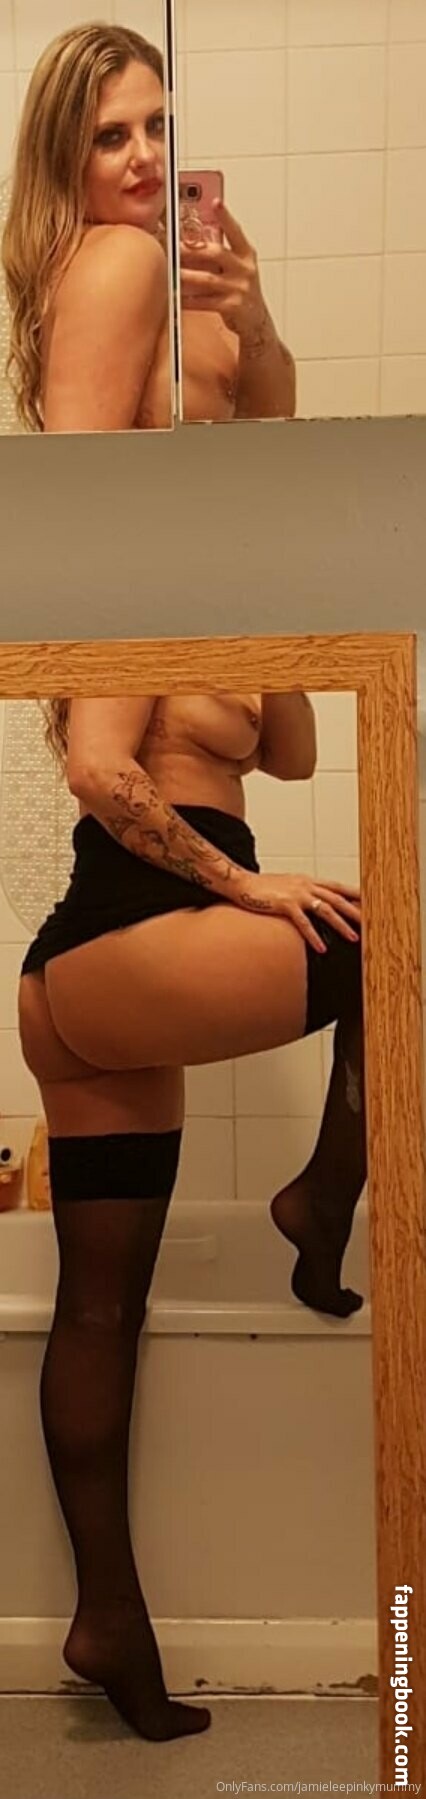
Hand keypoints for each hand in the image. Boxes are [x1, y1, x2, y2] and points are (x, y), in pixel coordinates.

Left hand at [180, 199, 271, 345]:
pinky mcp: (232, 307)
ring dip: (185, 276)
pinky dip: (188, 300)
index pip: (235, 232)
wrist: (256, 320)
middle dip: (192, 250)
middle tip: (173, 246)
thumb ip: (220, 251)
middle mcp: (244, 269)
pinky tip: (177, 297)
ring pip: (207, 279)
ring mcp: (239, 288)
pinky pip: (205, 302)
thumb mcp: (237, 266)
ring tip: (171, 272)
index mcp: (246, 255)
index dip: (226, 217)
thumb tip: (192, 237)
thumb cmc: (240, 289)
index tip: (216, 202)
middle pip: (216, 253)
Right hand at [237, 872, 360, 952]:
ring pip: (326, 909)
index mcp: (307, 881)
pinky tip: (322, 948)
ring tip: (353, 938)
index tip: (370, 903)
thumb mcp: (287, 887)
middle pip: (337, 898)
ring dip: (341, 925)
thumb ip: (302, 895)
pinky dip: (314, 936)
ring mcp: (296, 894)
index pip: (337, 887)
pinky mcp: (284, 905)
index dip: (354, 894)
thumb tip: (313, 906)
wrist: (240, 884)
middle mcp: (305, 885)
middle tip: (371, 922)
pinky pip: (303, 923)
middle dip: (355, 911)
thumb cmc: (261, 889)